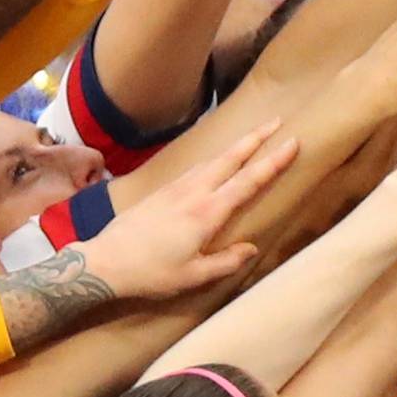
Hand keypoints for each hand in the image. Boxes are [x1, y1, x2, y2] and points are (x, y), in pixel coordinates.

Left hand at [83, 123, 296, 296]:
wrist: (105, 261)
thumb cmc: (151, 272)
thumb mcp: (193, 276)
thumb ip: (226, 262)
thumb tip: (251, 249)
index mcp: (207, 213)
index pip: (248, 181)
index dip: (273, 162)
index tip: (292, 143)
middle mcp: (193, 193)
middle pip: (230, 158)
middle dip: (255, 138)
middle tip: (276, 121)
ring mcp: (176, 189)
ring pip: (212, 160)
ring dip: (235, 146)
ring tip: (253, 137)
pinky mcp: (162, 191)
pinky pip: (196, 167)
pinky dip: (214, 158)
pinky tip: (216, 161)